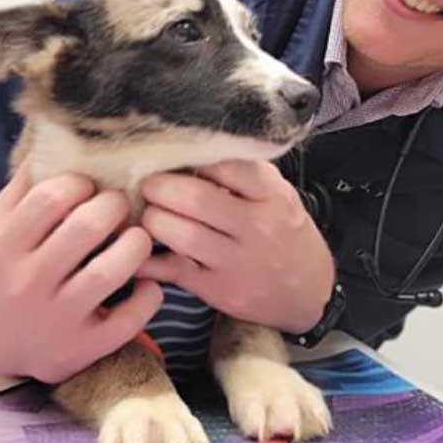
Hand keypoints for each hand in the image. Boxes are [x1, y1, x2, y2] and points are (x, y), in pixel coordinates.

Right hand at [0, 162, 163, 383]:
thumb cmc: (8, 268)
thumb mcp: (1, 225)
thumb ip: (25, 182)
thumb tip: (59, 129)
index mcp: (3, 246)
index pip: (51, 197)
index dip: (82, 182)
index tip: (93, 185)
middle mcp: (25, 284)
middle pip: (86, 227)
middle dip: (115, 206)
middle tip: (122, 204)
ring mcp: (55, 320)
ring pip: (110, 271)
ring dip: (138, 244)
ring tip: (139, 236)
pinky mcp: (82, 349)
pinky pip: (129, 319)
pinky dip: (150, 296)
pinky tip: (147, 282)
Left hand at [136, 160, 334, 333]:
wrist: (307, 291)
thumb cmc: (284, 231)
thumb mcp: (279, 194)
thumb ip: (245, 173)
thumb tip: (192, 151)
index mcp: (272, 196)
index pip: (224, 165)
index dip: (190, 158)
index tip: (172, 156)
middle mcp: (257, 227)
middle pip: (195, 199)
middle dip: (159, 187)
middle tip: (146, 183)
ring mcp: (236, 262)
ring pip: (180, 234)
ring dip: (152, 219)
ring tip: (146, 212)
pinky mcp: (218, 290)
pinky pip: (172, 271)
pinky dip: (147, 259)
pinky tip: (135, 247)